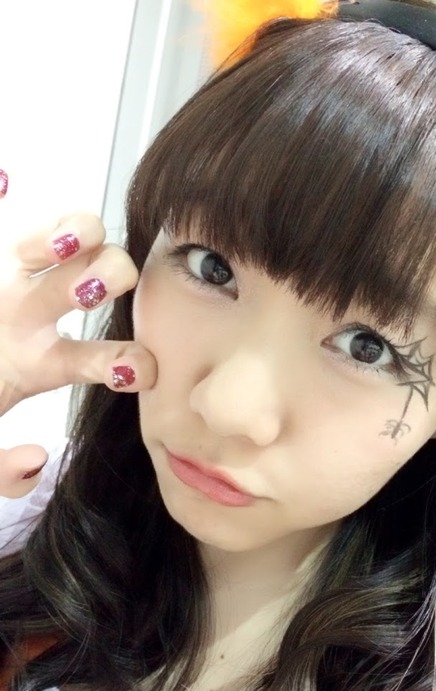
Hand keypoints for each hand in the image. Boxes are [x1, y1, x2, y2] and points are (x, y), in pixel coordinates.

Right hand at [0, 199, 156, 497]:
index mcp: (37, 364)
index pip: (95, 359)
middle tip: (94, 289)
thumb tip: (39, 461)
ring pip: (55, 242)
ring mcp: (0, 283)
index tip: (132, 369)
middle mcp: (28, 317)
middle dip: (108, 278)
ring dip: (70, 235)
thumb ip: (0, 474)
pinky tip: (3, 181)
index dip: (121, 361)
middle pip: (91, 285)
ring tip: (59, 248)